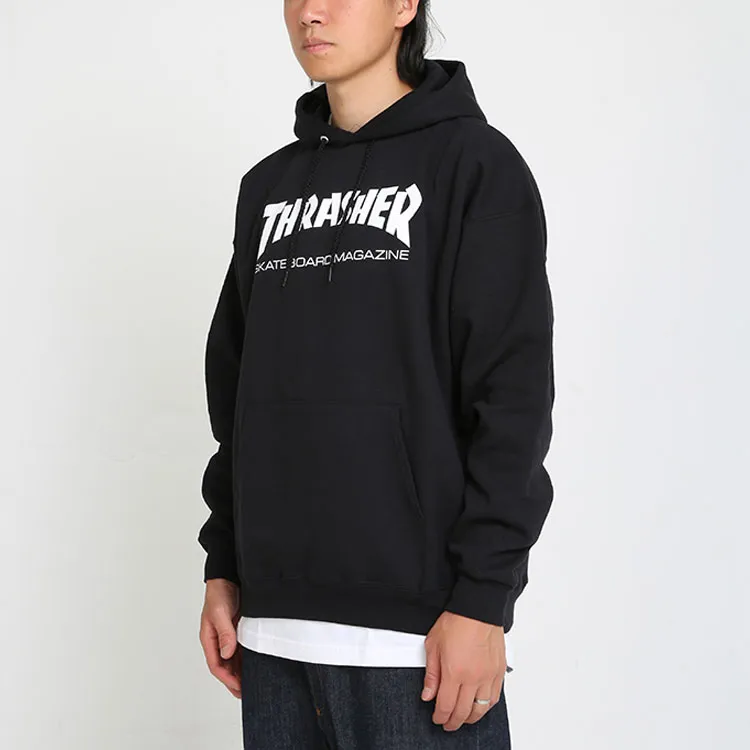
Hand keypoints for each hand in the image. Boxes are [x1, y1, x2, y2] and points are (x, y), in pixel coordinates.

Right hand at [199, 578, 241, 698]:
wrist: (229, 575)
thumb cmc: (219, 591)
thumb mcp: (219, 612)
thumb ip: (224, 632)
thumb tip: (227, 653)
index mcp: (209, 638)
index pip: (216, 664)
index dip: (227, 678)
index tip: (238, 687)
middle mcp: (218, 639)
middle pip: (225, 666)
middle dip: (234, 680)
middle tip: (246, 693)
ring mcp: (229, 635)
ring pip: (234, 659)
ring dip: (241, 671)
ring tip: (252, 683)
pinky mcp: (238, 629)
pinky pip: (242, 648)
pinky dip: (247, 658)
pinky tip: (256, 664)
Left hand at [421, 610, 506, 730]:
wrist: (478, 608)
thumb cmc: (456, 621)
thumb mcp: (433, 645)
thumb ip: (431, 674)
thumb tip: (427, 695)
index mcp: (454, 671)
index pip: (446, 706)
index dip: (440, 717)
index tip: (437, 719)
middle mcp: (473, 677)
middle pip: (464, 712)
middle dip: (454, 722)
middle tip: (448, 723)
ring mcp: (488, 675)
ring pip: (481, 709)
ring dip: (471, 717)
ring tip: (463, 718)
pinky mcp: (499, 671)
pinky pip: (495, 697)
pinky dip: (486, 707)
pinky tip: (480, 705)